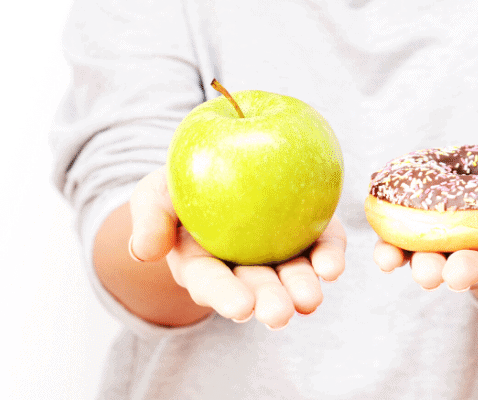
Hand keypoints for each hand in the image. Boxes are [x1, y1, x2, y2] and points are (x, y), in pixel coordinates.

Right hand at [129, 166, 346, 328]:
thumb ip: (149, 219)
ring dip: (302, 288)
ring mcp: (278, 252)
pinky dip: (328, 257)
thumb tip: (144, 250)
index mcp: (204, 266)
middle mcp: (243, 267)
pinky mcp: (307, 232)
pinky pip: (320, 246)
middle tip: (279, 314)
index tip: (240, 307)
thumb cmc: (178, 186)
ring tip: (310, 299)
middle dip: (269, 302)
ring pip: (292, 275)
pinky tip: (332, 266)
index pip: (212, 283)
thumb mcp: (153, 195)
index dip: (225, 295)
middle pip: (257, 287)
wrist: (218, 164)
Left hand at [372, 211, 477, 308]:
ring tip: (421, 270)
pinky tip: (382, 257)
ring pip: (435, 261)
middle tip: (456, 274)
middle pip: (472, 267)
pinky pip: (402, 247)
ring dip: (426, 267)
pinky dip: (391, 253)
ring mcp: (447, 248)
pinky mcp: (417, 237)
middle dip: (464, 272)